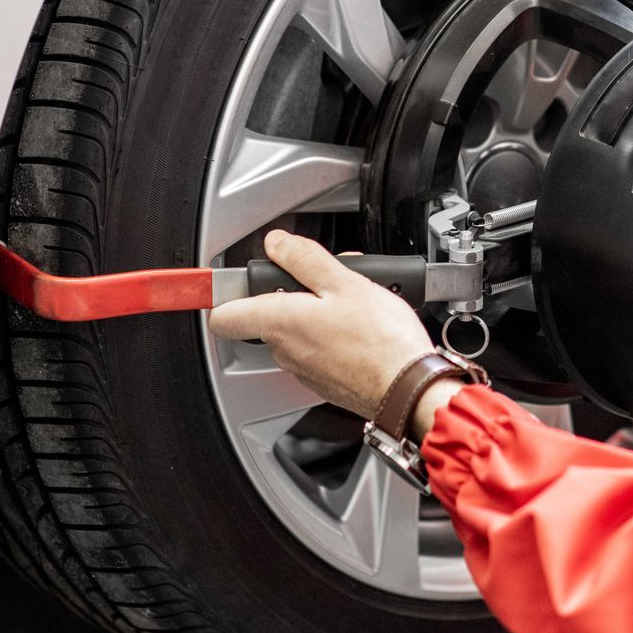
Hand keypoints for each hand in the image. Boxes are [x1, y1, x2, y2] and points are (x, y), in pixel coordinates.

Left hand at [207, 230, 433, 420]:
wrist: (409, 389)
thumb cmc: (381, 341)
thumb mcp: (345, 281)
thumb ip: (304, 259)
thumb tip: (277, 244)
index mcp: (279, 322)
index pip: (223, 315)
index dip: (227, 293)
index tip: (234, 282)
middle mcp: (284, 350)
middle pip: (268, 315)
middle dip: (293, 293)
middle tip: (326, 280)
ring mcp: (304, 369)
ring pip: (297, 332)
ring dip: (317, 313)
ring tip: (354, 303)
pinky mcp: (325, 381)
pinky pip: (317, 350)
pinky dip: (332, 335)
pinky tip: (361, 327)